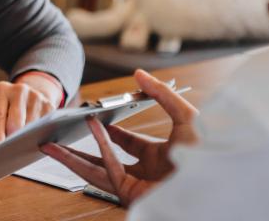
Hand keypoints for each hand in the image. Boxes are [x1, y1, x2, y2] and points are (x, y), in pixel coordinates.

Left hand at [0, 72, 59, 144]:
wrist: (27, 96)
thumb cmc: (6, 107)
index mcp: (1, 90)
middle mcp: (20, 90)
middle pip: (15, 122)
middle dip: (11, 138)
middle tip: (7, 149)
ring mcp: (37, 97)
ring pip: (30, 127)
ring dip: (24, 139)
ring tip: (19, 144)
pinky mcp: (50, 106)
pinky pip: (43, 127)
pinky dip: (37, 136)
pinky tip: (32, 138)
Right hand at [40, 69, 199, 205]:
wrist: (219, 180)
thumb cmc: (210, 153)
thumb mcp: (186, 116)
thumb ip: (161, 94)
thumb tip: (139, 74)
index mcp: (160, 159)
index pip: (127, 147)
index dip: (109, 133)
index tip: (94, 120)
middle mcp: (145, 175)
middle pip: (103, 162)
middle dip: (77, 152)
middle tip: (58, 140)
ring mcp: (137, 186)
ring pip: (95, 172)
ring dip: (70, 158)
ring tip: (48, 146)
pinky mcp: (132, 195)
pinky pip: (108, 169)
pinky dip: (97, 148)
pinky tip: (89, 129)